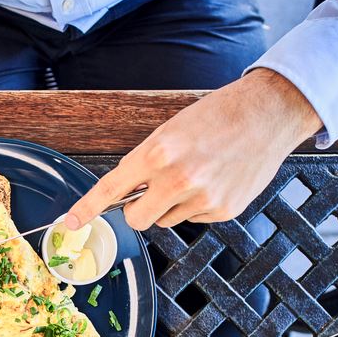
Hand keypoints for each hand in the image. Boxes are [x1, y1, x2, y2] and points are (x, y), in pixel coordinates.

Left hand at [66, 68, 321, 230]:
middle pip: (136, 220)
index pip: (111, 188)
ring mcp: (202, 198)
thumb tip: (126, 193)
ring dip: (170, 206)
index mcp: (158, 153)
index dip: (87, 208)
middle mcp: (177, 179)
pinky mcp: (223, 210)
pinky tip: (215, 181)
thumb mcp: (170, 131)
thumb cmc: (216, 116)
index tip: (69, 223)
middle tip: (150, 192)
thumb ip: (145, 163)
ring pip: (165, 220)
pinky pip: (193, 219)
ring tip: (195, 175)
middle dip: (138, 210)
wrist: (267, 114)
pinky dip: (197, 206)